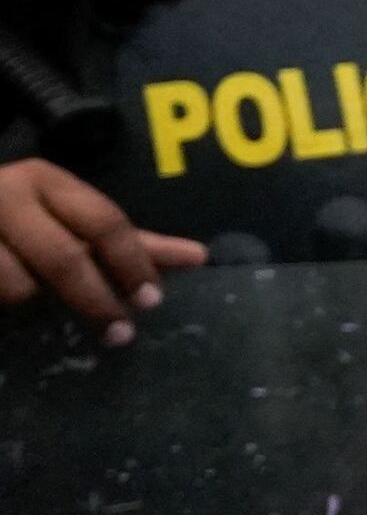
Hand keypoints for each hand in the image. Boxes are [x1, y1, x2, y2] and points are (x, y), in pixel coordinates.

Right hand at [0, 156, 209, 344]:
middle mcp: (8, 194)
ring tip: (34, 303)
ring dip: (33, 301)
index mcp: (47, 181)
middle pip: (65, 257)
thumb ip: (128, 240)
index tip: (151, 301)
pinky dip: (4, 305)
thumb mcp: (70, 218)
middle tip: (120, 333)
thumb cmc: (21, 217)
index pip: (105, 222)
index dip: (132, 263)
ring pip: (18, 285)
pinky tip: (6, 305)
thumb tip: (199, 257)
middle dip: (96, 300)